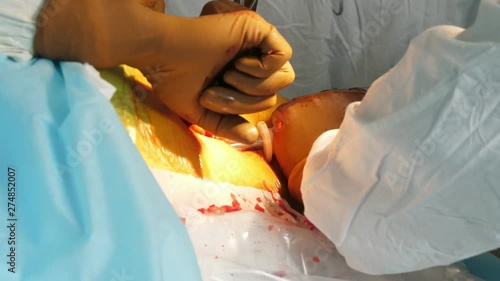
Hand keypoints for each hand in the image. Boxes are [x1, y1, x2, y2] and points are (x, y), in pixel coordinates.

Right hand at [141, 1, 293, 142]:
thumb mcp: (202, 111)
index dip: (241, 107)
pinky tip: (238, 63)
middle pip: (276, 92)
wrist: (160, 52)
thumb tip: (253, 136)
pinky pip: (283, 55)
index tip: (208, 96)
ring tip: (228, 73)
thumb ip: (227, 125)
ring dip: (254, 85)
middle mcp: (251, 59)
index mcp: (240, 77)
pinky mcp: (258, 28)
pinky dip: (262, 68)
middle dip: (247, 100)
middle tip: (218, 85)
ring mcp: (256, 43)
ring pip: (285, 76)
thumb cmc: (173, 78)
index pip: (264, 100)